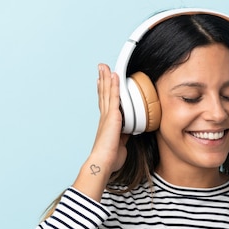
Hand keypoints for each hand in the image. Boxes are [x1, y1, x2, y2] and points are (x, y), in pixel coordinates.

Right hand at [72, 64, 127, 199]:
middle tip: (101, 68)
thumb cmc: (110, 158)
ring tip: (104, 67)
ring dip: (106, 78)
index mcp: (106, 124)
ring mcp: (108, 115)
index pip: (105, 103)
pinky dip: (114, 85)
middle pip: (103, 94)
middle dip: (102, 80)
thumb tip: (128, 132)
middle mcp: (105, 117)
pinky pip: (115, 97)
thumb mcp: (120, 144)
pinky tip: (114, 76)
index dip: (103, 92)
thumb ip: (123, 135)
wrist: (104, 161)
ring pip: (108, 92)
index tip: (102, 82)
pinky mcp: (113, 116)